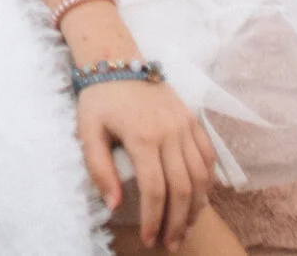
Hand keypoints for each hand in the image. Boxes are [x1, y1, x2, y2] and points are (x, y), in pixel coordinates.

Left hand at [78, 78, 218, 248]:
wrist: (117, 59)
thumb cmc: (99, 98)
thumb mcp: (87, 130)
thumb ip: (98, 167)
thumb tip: (114, 205)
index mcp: (142, 135)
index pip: (154, 189)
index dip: (154, 218)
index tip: (149, 239)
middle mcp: (169, 132)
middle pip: (182, 188)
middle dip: (178, 221)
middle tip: (170, 243)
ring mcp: (185, 125)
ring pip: (201, 176)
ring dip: (196, 208)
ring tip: (185, 228)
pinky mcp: (193, 120)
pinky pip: (208, 157)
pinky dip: (208, 183)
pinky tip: (199, 200)